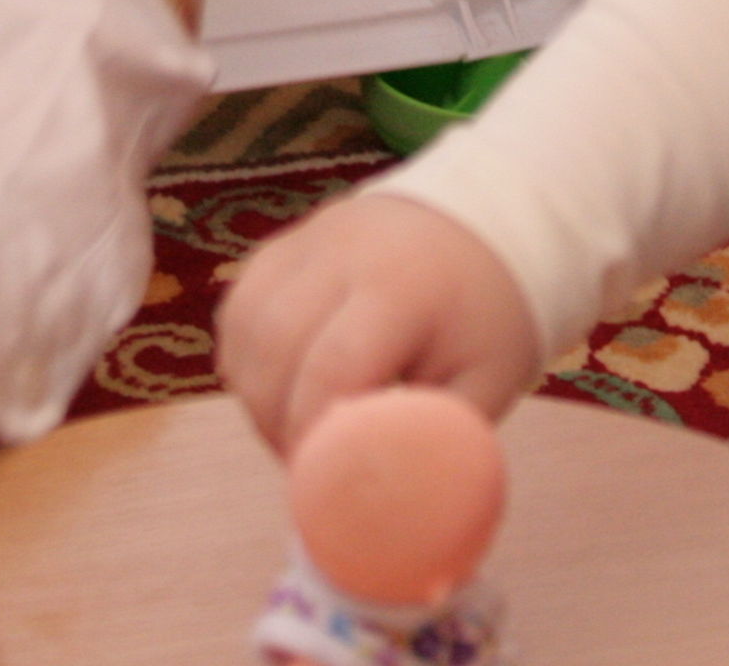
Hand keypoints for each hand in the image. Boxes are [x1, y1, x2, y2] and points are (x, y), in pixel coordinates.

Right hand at [216, 195, 539, 453]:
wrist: (487, 220)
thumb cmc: (489, 316)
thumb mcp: (486, 383)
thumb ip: (435, 442)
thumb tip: (384, 508)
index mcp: (403, 287)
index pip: (334, 367)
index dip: (316, 436)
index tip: (323, 483)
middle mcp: (342, 252)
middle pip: (275, 346)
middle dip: (277, 423)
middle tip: (307, 468)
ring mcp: (305, 241)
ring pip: (245, 327)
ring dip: (255, 396)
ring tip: (294, 433)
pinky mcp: (281, 246)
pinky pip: (239, 310)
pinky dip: (245, 361)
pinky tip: (278, 391)